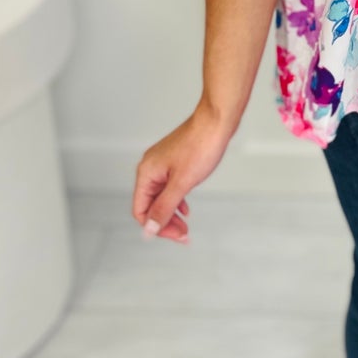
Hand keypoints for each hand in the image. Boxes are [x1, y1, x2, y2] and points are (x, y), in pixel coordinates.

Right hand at [131, 100, 235, 241]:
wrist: (216, 121)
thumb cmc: (201, 146)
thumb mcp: (182, 183)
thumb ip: (164, 207)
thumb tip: (149, 229)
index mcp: (147, 173)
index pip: (141, 211)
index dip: (157, 227)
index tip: (176, 236)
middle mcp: (150, 169)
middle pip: (150, 206)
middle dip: (166, 222)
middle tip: (184, 235)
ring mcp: (162, 164)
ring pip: (160, 197)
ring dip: (171, 214)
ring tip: (186, 226)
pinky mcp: (174, 162)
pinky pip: (169, 187)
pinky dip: (176, 200)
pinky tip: (186, 208)